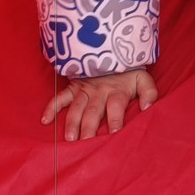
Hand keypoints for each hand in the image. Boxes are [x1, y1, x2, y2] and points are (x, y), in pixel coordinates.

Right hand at [42, 67, 157, 140]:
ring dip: (72, 123)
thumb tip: (148, 108)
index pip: (116, 106)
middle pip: (94, 111)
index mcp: (117, 91)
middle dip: (90, 127)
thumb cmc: (129, 72)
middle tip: (87, 143)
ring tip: (70, 138)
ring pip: (77, 108)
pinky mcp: (74, 88)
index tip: (113, 132)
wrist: (112, 51)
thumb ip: (149, 93)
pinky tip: (45, 120)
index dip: (115, 119)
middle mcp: (99, 92)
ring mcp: (84, 90)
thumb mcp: (144, 79)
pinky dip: (51, 108)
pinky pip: (60, 97)